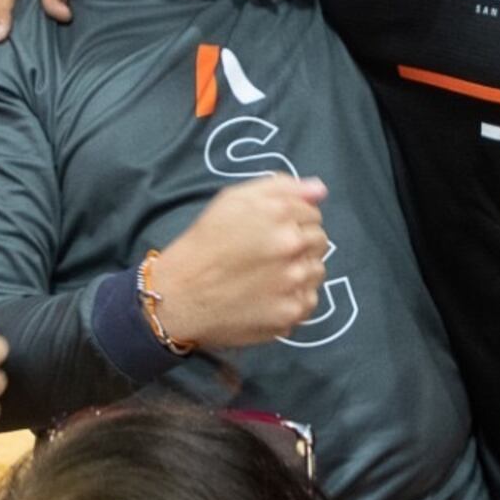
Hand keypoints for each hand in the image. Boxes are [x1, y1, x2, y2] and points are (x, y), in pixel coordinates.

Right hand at [153, 175, 329, 348]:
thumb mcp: (232, 200)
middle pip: (320, 241)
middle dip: (301, 245)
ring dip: (300, 272)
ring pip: (317, 271)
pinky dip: (295, 299)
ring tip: (269, 276)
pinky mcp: (291, 312)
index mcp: (279, 213)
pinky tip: (270, 296)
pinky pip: (309, 300)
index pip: (313, 214)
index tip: (272, 233)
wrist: (179, 295)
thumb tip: (320, 191)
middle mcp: (291, 245)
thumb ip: (280, 187)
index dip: (294, 222)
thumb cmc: (204, 244)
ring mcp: (294, 281)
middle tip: (270, 255)